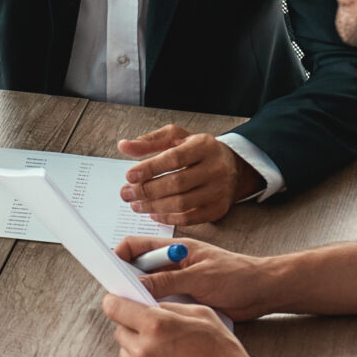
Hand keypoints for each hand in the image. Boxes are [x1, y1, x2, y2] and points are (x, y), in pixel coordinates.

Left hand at [102, 294, 269, 356]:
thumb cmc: (224, 355)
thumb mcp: (202, 315)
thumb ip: (171, 307)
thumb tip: (149, 306)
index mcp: (157, 326)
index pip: (115, 307)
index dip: (115, 303)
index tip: (116, 304)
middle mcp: (144, 350)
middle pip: (120, 332)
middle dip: (134, 329)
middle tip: (157, 335)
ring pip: (125, 355)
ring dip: (139, 352)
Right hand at [113, 236, 286, 319]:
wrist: (264, 292)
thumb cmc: (238, 276)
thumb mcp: (200, 277)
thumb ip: (167, 281)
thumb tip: (137, 288)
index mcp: (174, 250)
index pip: (136, 246)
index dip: (118, 256)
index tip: (109, 272)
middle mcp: (172, 265)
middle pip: (137, 270)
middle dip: (127, 283)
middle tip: (122, 299)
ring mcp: (178, 283)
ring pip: (148, 291)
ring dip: (143, 301)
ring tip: (139, 313)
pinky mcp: (185, 300)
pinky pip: (162, 305)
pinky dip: (156, 312)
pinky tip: (156, 321)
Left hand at [117, 125, 263, 225]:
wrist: (232, 167)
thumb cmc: (198, 151)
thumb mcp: (176, 137)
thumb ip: (150, 141)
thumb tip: (124, 146)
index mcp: (204, 145)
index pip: (174, 158)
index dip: (150, 168)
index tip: (129, 175)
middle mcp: (215, 168)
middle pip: (177, 183)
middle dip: (147, 190)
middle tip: (126, 194)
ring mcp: (218, 191)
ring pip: (181, 204)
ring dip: (153, 206)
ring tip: (135, 205)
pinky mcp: (217, 209)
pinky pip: (189, 219)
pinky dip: (167, 218)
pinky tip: (153, 213)